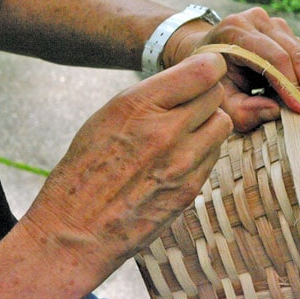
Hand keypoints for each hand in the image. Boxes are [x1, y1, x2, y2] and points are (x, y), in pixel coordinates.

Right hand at [24, 52, 231, 275]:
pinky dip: (203, 152)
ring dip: (209, 124)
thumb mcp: (107, 117)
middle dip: (205, 97)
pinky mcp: (190, 189)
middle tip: (187, 106)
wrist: (77, 229)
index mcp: (139, 106)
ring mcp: (182, 164)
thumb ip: (151, 97)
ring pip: (222, 125)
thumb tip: (189, 80)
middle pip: (217, 96)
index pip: (205, 71)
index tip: (201, 73)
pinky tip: (179, 159)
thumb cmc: (85, 170)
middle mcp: (165, 132)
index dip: (208, 68)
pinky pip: (213, 156)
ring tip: (185, 133)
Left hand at [165, 7, 299, 154]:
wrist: (202, 57)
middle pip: (298, 57)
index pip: (273, 58)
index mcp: (236, 32)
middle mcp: (260, 23)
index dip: (292, 87)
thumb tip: (276, 113)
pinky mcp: (287, 38)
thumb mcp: (218, 101)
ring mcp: (276, 28)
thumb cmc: (208, 82)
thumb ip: (241, 110)